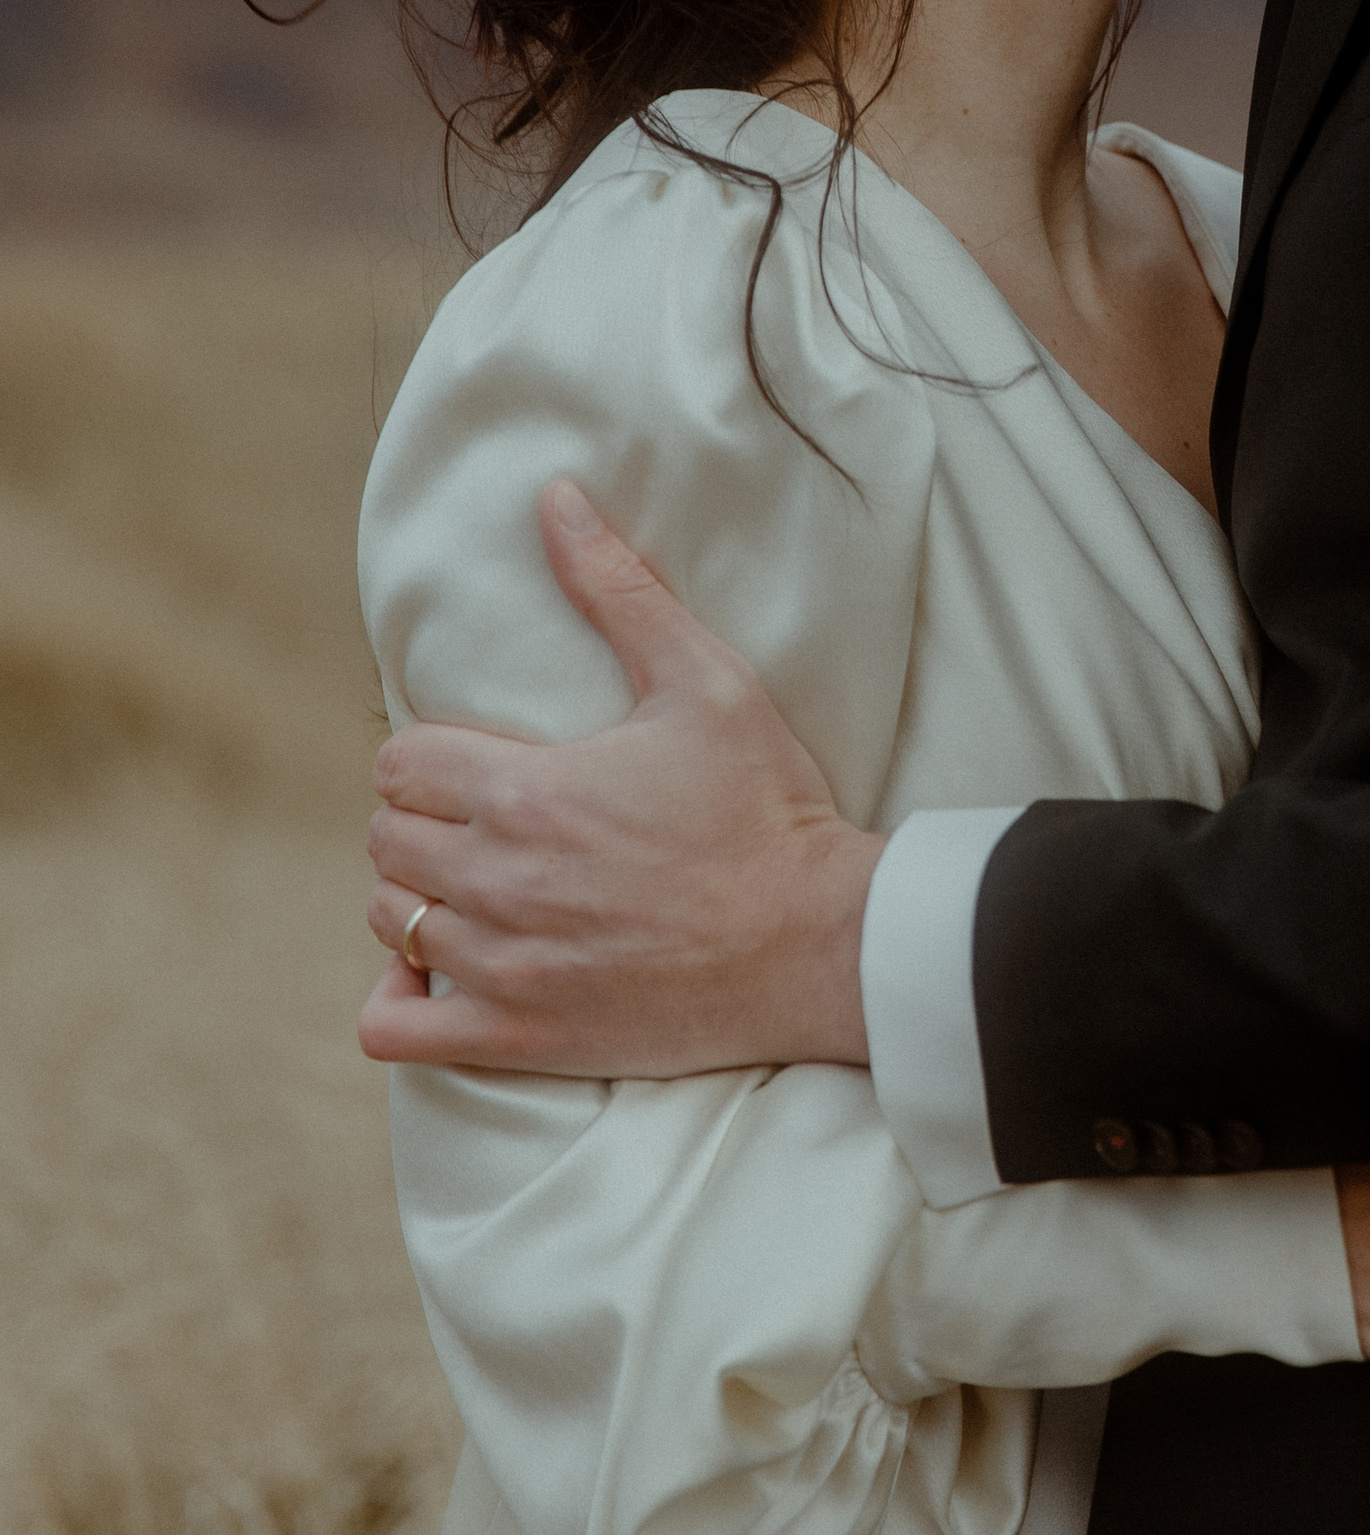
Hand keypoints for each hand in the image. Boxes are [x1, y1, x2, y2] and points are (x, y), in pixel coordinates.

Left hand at [361, 479, 879, 1075]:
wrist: (819, 940)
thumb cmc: (766, 807)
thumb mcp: (704, 680)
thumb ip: (618, 590)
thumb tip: (554, 500)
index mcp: (527, 792)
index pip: (400, 763)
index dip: (432, 755)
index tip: (479, 763)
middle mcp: (499, 880)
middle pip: (385, 839)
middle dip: (424, 821)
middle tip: (485, 821)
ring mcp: (503, 966)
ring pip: (390, 921)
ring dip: (420, 899)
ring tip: (479, 887)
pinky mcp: (520, 1035)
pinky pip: (396, 1028)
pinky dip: (400, 1000)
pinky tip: (442, 972)